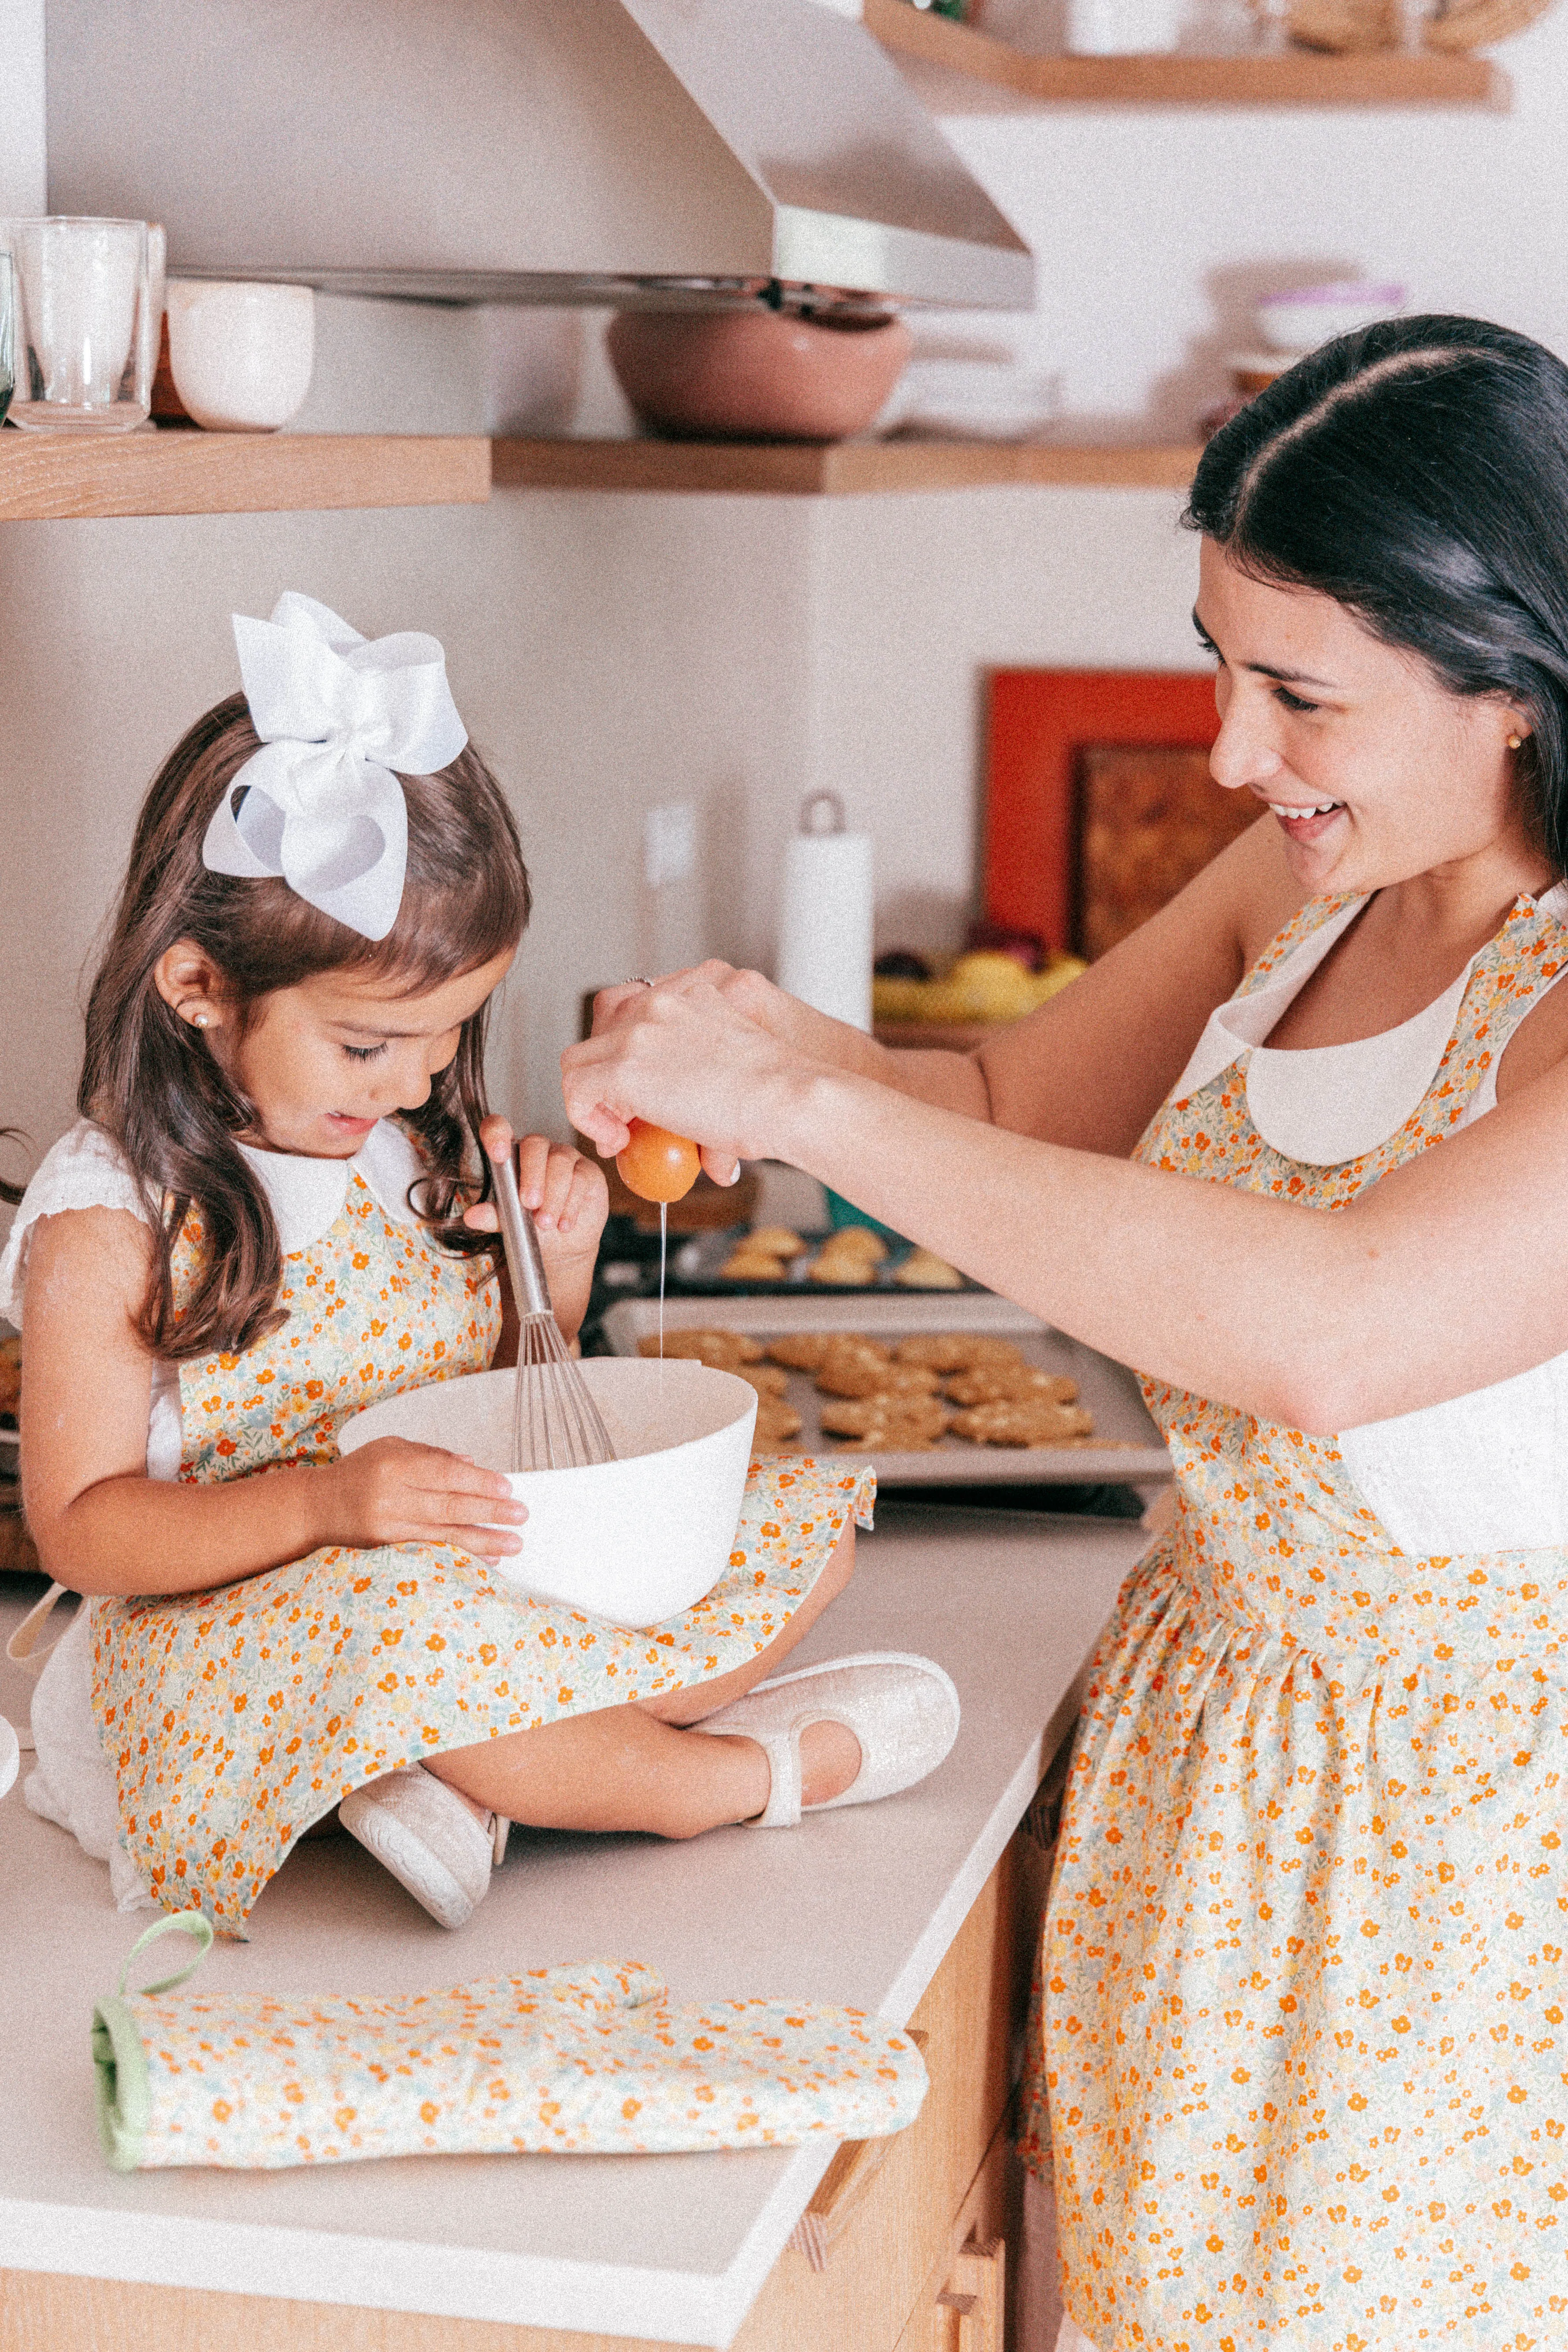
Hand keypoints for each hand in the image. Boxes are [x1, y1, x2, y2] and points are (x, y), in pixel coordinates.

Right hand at [320, 1435, 525, 1561]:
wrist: (316, 1507)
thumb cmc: (359, 1472)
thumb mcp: (391, 1448)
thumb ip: (432, 1455)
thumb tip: (472, 1465)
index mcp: (394, 1463)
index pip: (445, 1473)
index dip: (479, 1481)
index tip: (507, 1488)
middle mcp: (390, 1495)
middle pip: (449, 1505)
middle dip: (489, 1512)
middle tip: (520, 1516)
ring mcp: (387, 1525)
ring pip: (443, 1534)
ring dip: (482, 1540)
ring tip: (512, 1544)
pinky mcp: (386, 1548)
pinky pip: (431, 1552)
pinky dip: (460, 1556)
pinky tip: (484, 1560)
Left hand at [463, 1118, 608, 1341]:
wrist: (562, 1245)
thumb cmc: (531, 1225)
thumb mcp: (509, 1222)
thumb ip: (493, 1216)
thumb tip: (471, 1216)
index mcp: (511, 1154)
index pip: (499, 1129)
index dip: (497, 1134)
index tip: (498, 1155)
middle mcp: (538, 1149)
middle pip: (535, 1144)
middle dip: (532, 1175)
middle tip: (529, 1205)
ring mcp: (565, 1156)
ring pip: (561, 1161)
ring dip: (553, 1195)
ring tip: (546, 1224)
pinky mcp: (587, 1171)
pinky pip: (581, 1178)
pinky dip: (571, 1205)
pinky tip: (564, 1225)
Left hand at [565, 969, 808, 1181]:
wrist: (792, 1098)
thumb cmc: (783, 1093)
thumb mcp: (740, 1063)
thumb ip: (707, 1076)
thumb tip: (701, 1136)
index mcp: (694, 991)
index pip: (633, 1006)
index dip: (624, 1047)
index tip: (639, 1086)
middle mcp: (661, 1001)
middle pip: (601, 1027)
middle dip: (605, 1072)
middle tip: (624, 1116)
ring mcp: (639, 1031)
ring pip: (579, 1059)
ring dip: (593, 1097)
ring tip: (622, 1132)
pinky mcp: (624, 1067)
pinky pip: (576, 1090)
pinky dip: (586, 1119)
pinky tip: (618, 1141)